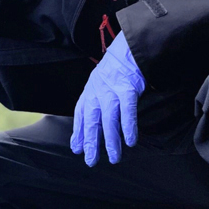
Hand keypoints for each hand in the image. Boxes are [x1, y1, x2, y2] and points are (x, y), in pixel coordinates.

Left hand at [71, 30, 144, 165]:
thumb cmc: (114, 69)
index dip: (79, 134)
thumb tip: (83, 130)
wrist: (129, 48)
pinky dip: (128, 126)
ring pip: (109, 120)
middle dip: (92, 143)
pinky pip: (127, 111)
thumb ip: (91, 107)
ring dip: (111, 141)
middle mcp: (97, 93)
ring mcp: (112, 91)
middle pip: (92, 122)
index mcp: (89, 93)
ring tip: (114, 157)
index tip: (78, 150)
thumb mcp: (97, 85)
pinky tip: (131, 140)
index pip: (80, 116)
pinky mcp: (128, 88)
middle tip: (92, 161)